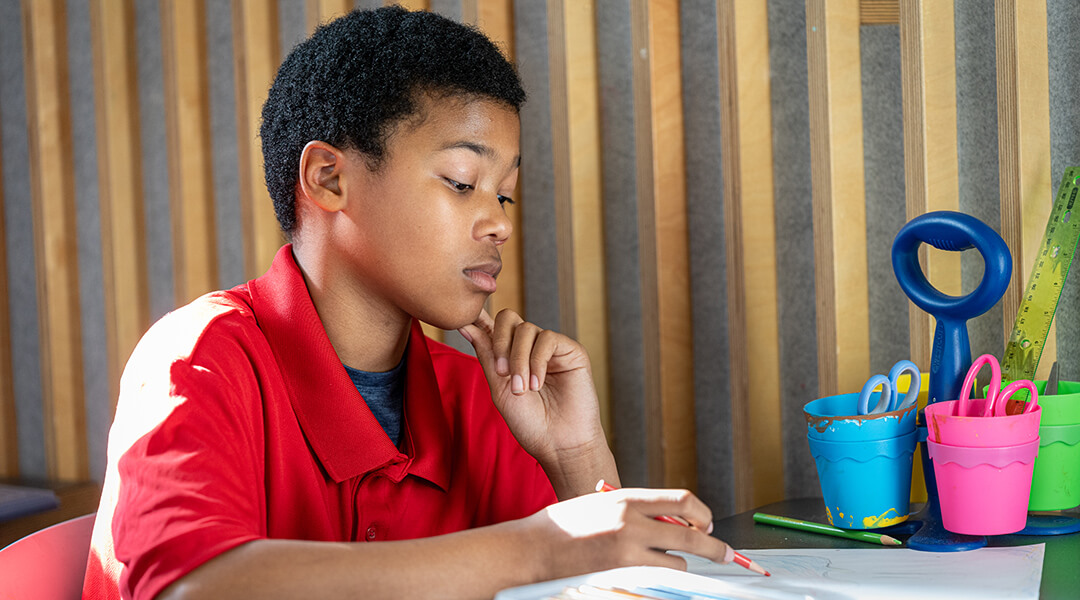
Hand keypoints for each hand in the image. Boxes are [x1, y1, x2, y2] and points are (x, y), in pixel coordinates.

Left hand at [459, 309, 606, 472]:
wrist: (559, 444)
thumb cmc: (530, 423)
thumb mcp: (499, 388)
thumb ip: (486, 356)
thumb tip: (466, 325)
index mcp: (509, 355)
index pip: (492, 327)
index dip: (478, 319)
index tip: (463, 321)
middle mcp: (529, 347)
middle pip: (509, 318)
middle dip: (499, 341)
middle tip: (501, 372)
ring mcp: (550, 348)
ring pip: (526, 329)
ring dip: (519, 360)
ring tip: (521, 390)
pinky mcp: (571, 351)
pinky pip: (547, 339)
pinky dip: (537, 361)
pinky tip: (537, 384)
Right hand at [527, 487, 731, 578]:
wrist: (530, 549)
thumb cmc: (561, 527)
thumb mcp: (600, 504)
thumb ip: (633, 510)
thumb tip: (669, 523)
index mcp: (626, 497)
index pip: (682, 500)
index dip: (703, 513)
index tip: (707, 523)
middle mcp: (631, 520)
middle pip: (693, 534)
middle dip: (715, 546)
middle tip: (726, 553)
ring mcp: (627, 550)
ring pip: (677, 561)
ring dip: (676, 564)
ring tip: (656, 562)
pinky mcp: (621, 574)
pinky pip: (658, 578)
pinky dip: (660, 578)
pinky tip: (647, 574)